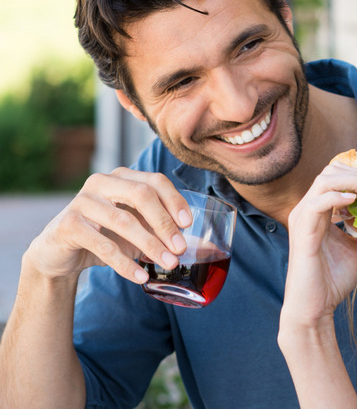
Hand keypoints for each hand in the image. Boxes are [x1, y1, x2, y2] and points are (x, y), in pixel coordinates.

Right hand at [23, 168, 191, 283]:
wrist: (59, 253)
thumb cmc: (105, 235)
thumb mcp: (136, 227)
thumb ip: (160, 226)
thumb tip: (199, 243)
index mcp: (121, 177)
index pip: (155, 181)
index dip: (175, 201)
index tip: (189, 224)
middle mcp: (101, 182)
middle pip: (142, 195)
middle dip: (165, 223)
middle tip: (180, 248)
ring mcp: (82, 201)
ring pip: (124, 221)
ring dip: (150, 245)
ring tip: (168, 264)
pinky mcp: (68, 224)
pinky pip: (103, 245)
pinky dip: (125, 263)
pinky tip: (140, 276)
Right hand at [281, 163, 356, 327]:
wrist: (315, 307)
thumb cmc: (332, 280)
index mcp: (320, 210)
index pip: (339, 176)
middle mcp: (309, 209)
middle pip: (332, 171)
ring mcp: (303, 218)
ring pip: (325, 180)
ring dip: (354, 181)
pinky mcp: (303, 231)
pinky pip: (317, 203)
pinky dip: (337, 197)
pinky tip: (355, 202)